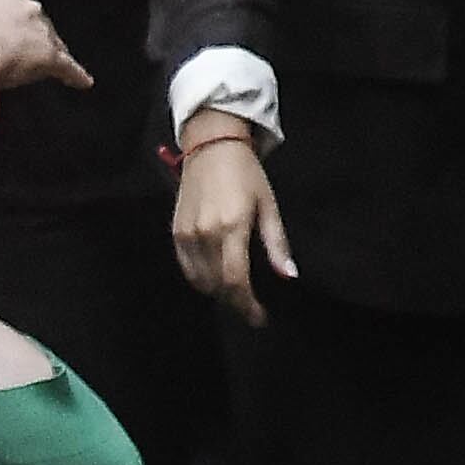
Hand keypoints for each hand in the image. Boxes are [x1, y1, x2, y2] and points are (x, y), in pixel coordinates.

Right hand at [0, 0, 86, 91]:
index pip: (17, 9)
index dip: (10, 23)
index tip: (3, 33)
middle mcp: (31, 10)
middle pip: (37, 26)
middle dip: (30, 38)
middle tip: (17, 54)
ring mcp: (43, 33)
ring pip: (51, 44)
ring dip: (48, 56)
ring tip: (42, 70)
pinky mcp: (50, 57)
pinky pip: (67, 67)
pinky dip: (75, 75)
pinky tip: (83, 82)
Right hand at [170, 126, 292, 325]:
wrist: (213, 147)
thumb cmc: (247, 174)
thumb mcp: (269, 205)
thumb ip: (276, 244)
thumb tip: (288, 275)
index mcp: (232, 227)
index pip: (236, 280)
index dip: (248, 305)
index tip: (260, 318)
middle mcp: (205, 234)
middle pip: (218, 285)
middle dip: (236, 301)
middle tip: (252, 307)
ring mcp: (187, 234)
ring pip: (201, 281)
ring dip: (219, 292)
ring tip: (237, 293)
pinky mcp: (176, 232)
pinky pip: (187, 268)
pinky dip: (201, 280)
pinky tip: (216, 278)